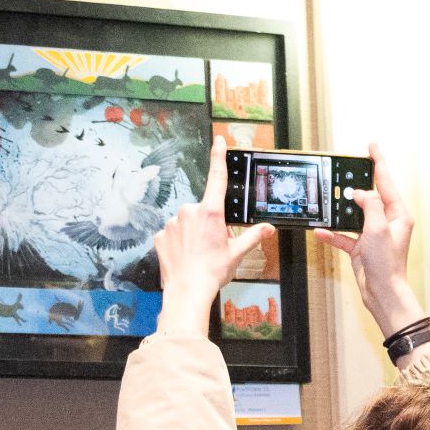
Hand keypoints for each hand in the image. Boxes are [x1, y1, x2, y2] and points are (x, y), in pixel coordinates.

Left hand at [152, 136, 270, 338]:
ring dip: (193, 234)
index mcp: (212, 213)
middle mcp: (190, 211)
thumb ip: (253, 236)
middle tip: (213, 246)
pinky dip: (179, 243)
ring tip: (198, 255)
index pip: (217, 178)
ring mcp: (173, 222)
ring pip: (187, 223)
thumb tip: (268, 229)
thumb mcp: (238, 253)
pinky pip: (173, 234)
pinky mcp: (161, 234)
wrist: (187, 290)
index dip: (218, 156)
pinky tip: (185, 257)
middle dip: (208, 224)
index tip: (218, 139)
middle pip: (203, 211)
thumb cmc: (213, 272)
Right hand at [311, 141, 422, 336]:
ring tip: (328, 197)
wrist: (382, 293)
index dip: (378, 162)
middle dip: (356, 183)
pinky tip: (320, 230)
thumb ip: (370, 205)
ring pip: (354, 215)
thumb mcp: (378, 228)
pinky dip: (332, 233)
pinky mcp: (361, 248)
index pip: (386, 182)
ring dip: (340, 210)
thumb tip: (360, 193)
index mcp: (398, 214)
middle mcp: (387, 222)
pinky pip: (344, 236)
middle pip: (369, 196)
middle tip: (345, 167)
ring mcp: (373, 235)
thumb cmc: (387, 264)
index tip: (372, 145)